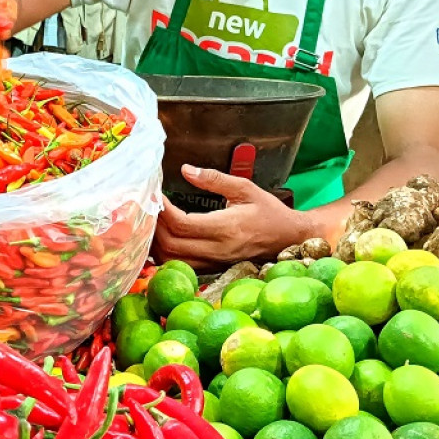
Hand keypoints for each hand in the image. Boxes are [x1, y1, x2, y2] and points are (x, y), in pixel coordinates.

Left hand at [154, 165, 317, 267]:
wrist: (290, 239)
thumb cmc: (269, 211)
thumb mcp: (245, 188)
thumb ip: (214, 179)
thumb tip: (186, 170)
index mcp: (226, 227)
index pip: (182, 224)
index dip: (162, 210)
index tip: (155, 195)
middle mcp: (217, 250)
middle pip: (171, 244)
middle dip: (154, 226)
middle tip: (148, 207)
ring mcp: (214, 263)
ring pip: (172, 259)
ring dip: (156, 243)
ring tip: (152, 221)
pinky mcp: (213, 269)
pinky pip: (181, 266)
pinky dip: (166, 254)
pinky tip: (161, 238)